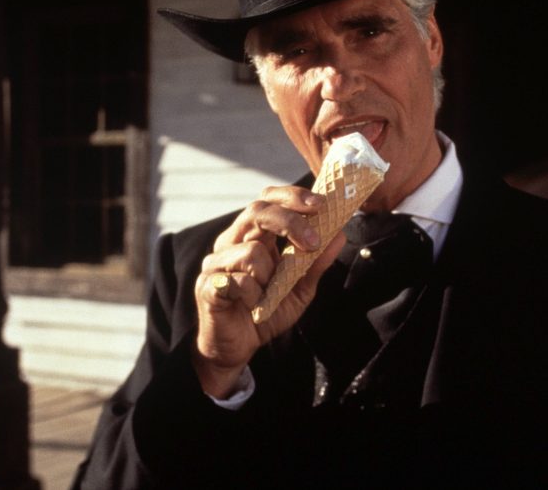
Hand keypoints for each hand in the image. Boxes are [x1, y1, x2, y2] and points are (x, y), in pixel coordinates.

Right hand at [192, 185, 345, 397]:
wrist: (237, 349)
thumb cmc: (265, 313)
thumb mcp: (299, 288)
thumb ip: (316, 263)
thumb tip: (339, 235)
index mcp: (252, 236)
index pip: (268, 200)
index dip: (292, 197)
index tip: (320, 205)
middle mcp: (231, 242)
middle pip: (257, 211)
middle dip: (290, 222)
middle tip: (313, 241)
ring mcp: (216, 262)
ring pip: (251, 250)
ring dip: (270, 276)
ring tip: (268, 295)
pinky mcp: (207, 285)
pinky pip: (239, 281)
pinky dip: (255, 296)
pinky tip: (253, 307)